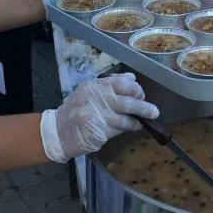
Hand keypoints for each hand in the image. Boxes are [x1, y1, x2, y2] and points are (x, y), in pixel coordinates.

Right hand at [39, 73, 159, 162]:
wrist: (57, 132)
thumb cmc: (76, 109)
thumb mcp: (89, 91)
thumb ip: (110, 84)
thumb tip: (132, 78)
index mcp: (94, 87)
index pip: (122, 84)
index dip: (136, 89)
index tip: (141, 94)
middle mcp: (96, 101)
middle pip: (127, 102)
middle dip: (144, 107)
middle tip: (154, 112)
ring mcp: (97, 118)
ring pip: (125, 119)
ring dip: (136, 121)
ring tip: (140, 122)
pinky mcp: (98, 134)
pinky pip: (118, 131)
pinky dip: (124, 130)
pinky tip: (126, 129)